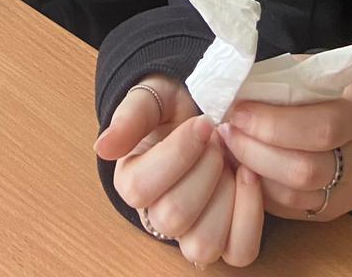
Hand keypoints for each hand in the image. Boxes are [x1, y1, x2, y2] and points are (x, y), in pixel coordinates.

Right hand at [96, 76, 263, 267]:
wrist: (206, 113)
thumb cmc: (174, 109)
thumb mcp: (151, 100)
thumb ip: (129, 119)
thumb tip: (101, 147)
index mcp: (131, 182)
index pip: (140, 188)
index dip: (178, 154)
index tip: (203, 122)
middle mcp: (158, 216)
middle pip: (174, 217)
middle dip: (204, 169)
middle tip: (217, 139)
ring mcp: (192, 233)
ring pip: (203, 244)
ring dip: (225, 195)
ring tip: (230, 161)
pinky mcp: (227, 238)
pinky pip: (240, 251)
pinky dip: (250, 216)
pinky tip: (248, 177)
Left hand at [218, 75, 351, 222]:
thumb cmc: (328, 88)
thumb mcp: (312, 72)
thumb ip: (280, 84)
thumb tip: (234, 95)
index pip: (322, 128)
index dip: (274, 124)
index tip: (238, 111)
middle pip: (305, 170)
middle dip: (257, 151)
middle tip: (227, 131)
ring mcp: (349, 193)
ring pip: (294, 197)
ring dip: (253, 172)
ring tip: (229, 147)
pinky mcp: (331, 212)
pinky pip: (289, 210)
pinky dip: (260, 188)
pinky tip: (242, 166)